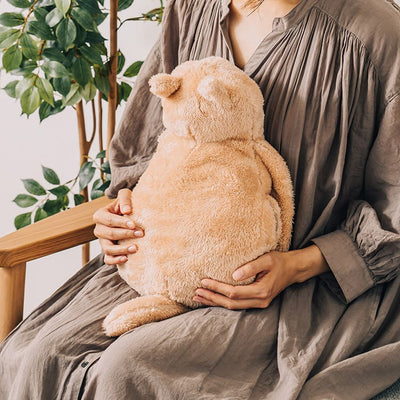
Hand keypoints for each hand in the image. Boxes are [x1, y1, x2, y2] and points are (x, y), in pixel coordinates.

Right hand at [93, 188, 144, 264]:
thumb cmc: (126, 204)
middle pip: (110, 234)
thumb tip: (127, 211)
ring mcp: (102, 242)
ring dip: (122, 249)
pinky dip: (115, 260)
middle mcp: (99, 229)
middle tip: (141, 234)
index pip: (109, 220)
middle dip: (126, 234)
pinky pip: (108, 259)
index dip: (121, 223)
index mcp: (100, 215)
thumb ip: (125, 199)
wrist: (127, 214)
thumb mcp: (125, 196)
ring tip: (135, 248)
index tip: (134, 224)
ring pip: (108, 248)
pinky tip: (126, 258)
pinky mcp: (108, 251)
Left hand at [193, 245, 328, 309]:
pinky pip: (236, 305)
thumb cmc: (279, 261)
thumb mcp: (267, 259)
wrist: (292, 269)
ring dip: (215, 302)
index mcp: (262, 291)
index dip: (217, 288)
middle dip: (212, 298)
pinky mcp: (256, 302)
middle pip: (230, 303)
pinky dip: (222, 302)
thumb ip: (251, 267)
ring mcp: (258, 304)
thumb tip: (234, 275)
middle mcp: (260, 301)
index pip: (233, 292)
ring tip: (198, 297)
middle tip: (195, 292)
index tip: (203, 281)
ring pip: (232, 307)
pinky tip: (211, 299)